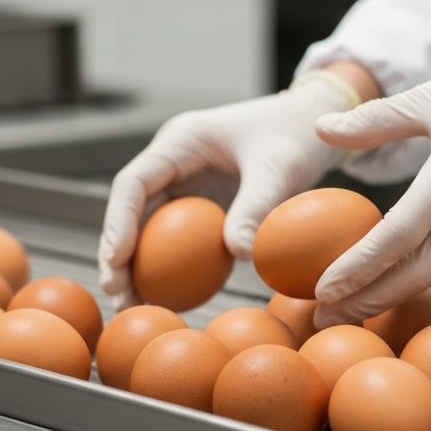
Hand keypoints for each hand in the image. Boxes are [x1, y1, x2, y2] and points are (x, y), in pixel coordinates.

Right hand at [99, 72, 360, 308]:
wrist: (314, 124)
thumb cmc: (296, 135)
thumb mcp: (278, 168)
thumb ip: (256, 207)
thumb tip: (240, 255)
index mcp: (181, 141)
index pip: (134, 182)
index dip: (119, 222)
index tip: (117, 259)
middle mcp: (174, 162)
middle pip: (132, 211)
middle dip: (119, 254)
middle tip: (118, 295)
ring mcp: (186, 185)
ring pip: (149, 228)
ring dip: (138, 267)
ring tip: (131, 306)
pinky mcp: (202, 206)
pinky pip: (179, 239)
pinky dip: (171, 268)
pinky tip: (169, 300)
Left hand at [312, 39, 430, 323]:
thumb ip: (376, 120)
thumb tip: (321, 128)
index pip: (393, 241)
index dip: (355, 270)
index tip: (322, 292)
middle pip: (409, 276)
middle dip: (363, 302)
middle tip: (320, 321)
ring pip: (429, 275)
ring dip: (387, 296)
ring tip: (346, 311)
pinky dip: (414, 279)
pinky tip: (389, 283)